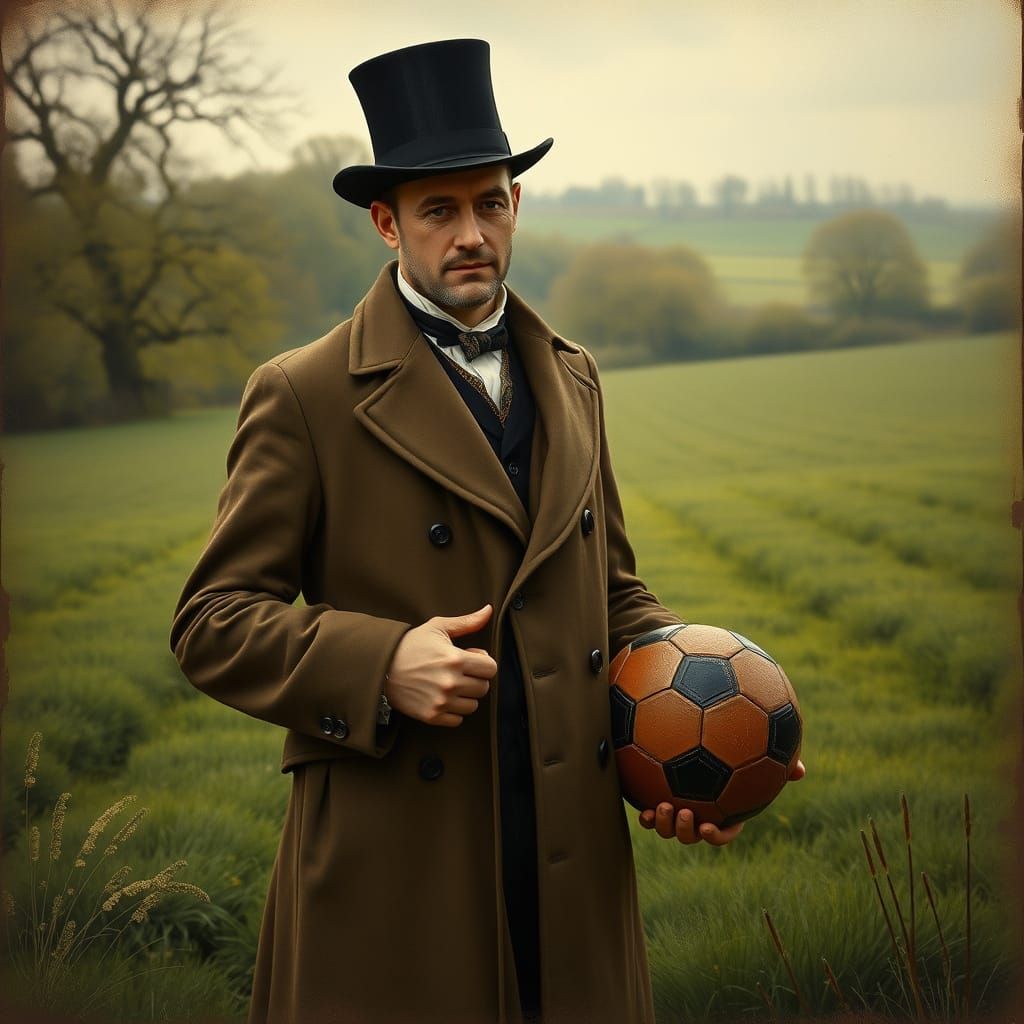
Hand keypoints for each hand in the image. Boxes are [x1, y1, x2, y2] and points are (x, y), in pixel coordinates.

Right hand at [385, 603, 497, 726]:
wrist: (382, 665)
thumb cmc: (411, 644)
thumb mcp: (438, 627)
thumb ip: (467, 621)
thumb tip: (489, 610)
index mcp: (455, 659)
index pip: (491, 668)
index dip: (483, 663)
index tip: (472, 660)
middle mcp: (450, 683)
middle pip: (484, 688)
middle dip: (476, 679)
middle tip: (461, 672)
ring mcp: (441, 701)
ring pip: (472, 705)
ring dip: (466, 696)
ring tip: (451, 685)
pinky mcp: (431, 715)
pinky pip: (458, 720)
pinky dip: (453, 711)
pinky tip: (443, 698)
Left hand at [639, 758, 804, 845]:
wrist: (697, 736)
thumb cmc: (734, 750)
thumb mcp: (758, 756)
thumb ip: (777, 765)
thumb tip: (801, 770)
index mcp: (723, 811)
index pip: (723, 833)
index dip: (716, 836)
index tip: (709, 828)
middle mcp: (699, 812)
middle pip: (691, 835)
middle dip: (685, 832)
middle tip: (684, 812)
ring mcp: (677, 806)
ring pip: (669, 828)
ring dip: (664, 824)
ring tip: (663, 806)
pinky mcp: (657, 795)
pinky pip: (650, 814)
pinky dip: (645, 815)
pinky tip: (640, 804)